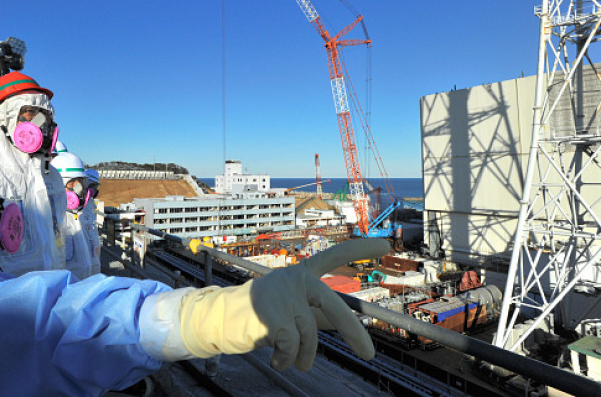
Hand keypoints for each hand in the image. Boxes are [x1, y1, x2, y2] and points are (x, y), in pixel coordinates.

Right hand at [179, 239, 389, 370]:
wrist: (217, 320)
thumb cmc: (259, 316)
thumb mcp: (292, 312)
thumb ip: (318, 314)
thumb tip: (351, 324)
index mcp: (300, 274)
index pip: (333, 255)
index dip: (359, 248)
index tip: (386, 244)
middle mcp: (293, 278)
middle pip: (333, 305)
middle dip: (353, 332)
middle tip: (369, 354)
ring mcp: (281, 293)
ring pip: (309, 334)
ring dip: (302, 356)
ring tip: (288, 360)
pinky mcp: (269, 312)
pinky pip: (291, 344)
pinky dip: (286, 358)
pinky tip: (275, 358)